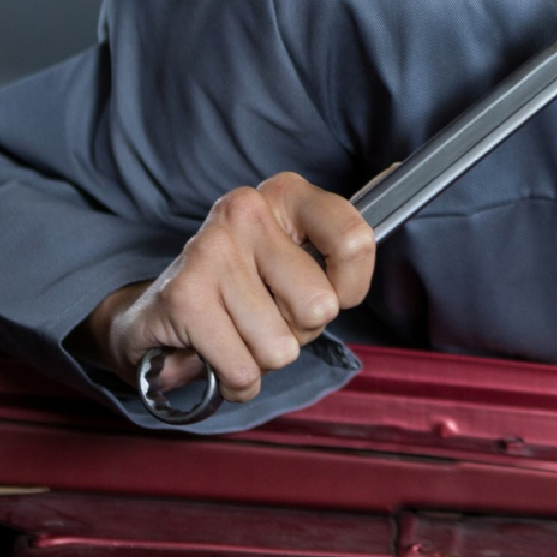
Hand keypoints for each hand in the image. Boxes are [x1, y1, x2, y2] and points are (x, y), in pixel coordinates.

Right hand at [74, 173, 375, 403]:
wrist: (157, 313)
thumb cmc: (244, 288)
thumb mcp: (298, 257)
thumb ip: (342, 247)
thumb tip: (399, 177)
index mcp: (287, 194)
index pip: (355, 240)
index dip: (351, 286)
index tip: (334, 292)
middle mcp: (247, 211)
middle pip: (320, 307)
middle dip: (299, 330)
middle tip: (267, 315)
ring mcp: (211, 250)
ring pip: (281, 346)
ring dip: (264, 358)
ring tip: (238, 332)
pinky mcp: (183, 296)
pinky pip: (244, 370)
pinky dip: (236, 379)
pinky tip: (216, 354)